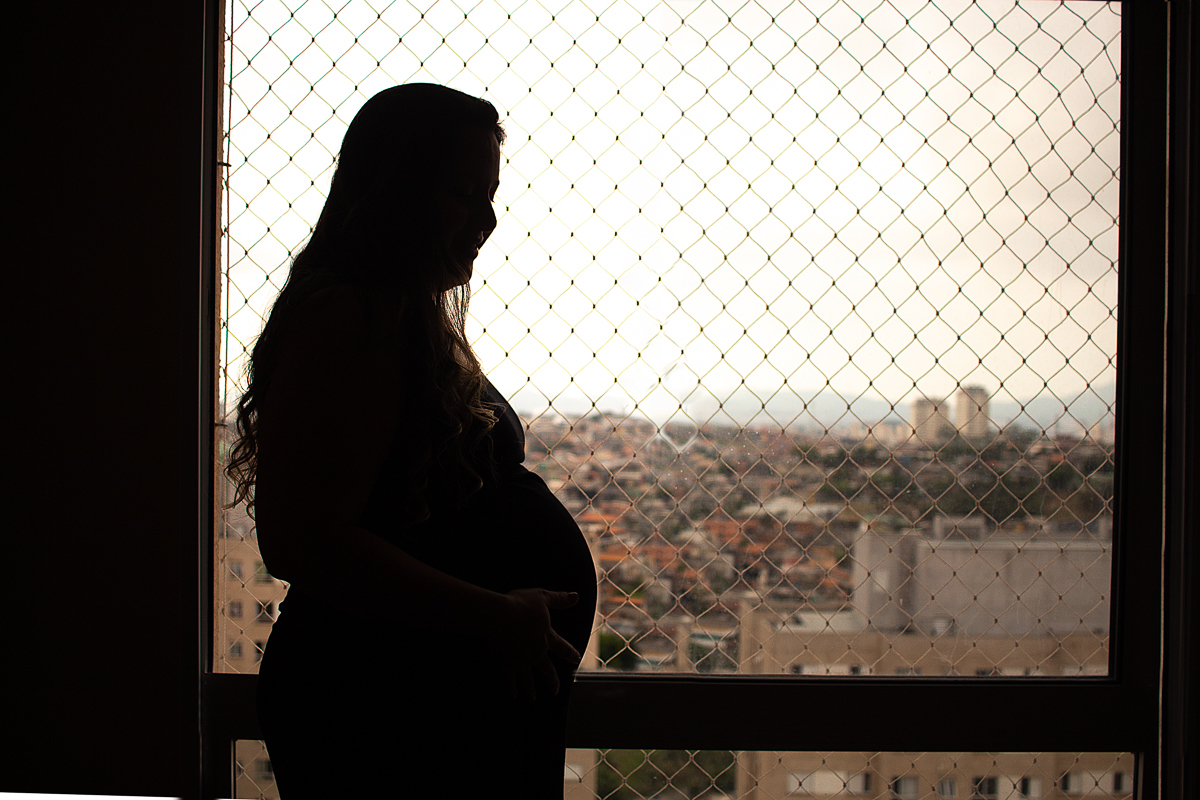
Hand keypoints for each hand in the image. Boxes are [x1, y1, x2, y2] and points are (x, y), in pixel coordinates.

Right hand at [488, 588, 581, 702]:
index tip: (576, 660)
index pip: (562, 647)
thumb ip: (559, 599)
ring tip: (531, 698)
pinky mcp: (506, 665)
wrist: (500, 616)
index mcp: (546, 636)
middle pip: (547, 670)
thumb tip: (576, 596)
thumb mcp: (542, 597)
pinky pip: (510, 680)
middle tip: (554, 691)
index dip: (570, 653)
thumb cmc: (520, 604)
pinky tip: (512, 695)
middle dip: (551, 681)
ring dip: (530, 690)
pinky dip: (511, 688)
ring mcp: (521, 661)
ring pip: (528, 680)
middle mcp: (536, 652)